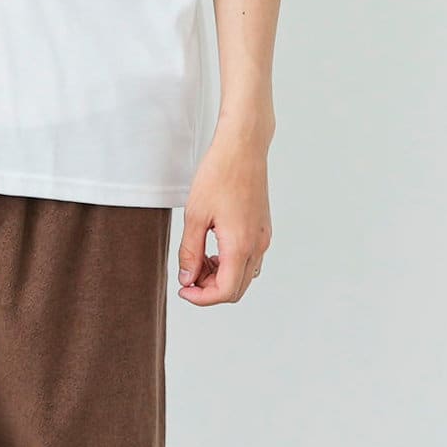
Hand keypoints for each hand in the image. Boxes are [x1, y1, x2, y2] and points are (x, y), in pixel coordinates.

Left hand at [178, 129, 271, 305]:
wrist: (243, 148)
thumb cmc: (219, 175)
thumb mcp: (195, 215)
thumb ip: (190, 252)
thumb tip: (187, 278)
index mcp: (240, 245)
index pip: (225, 292)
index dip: (201, 298)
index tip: (182, 289)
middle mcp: (257, 246)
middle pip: (236, 290)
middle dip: (209, 290)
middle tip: (187, 275)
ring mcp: (263, 238)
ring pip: (244, 276)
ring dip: (220, 277)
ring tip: (198, 259)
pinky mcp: (263, 230)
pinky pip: (249, 260)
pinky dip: (231, 264)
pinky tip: (213, 248)